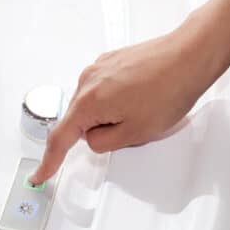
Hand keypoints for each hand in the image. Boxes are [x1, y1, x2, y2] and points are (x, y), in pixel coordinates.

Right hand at [29, 15, 229, 184]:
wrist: (190, 55)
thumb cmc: (169, 90)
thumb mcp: (136, 134)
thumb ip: (104, 142)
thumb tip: (92, 138)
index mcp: (88, 103)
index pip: (60, 139)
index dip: (49, 162)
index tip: (40, 175)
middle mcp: (86, 82)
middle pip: (80, 120)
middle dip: (101, 130)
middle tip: (134, 126)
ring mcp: (97, 68)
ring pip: (94, 105)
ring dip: (112, 113)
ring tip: (144, 106)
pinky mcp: (110, 60)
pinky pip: (103, 89)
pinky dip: (117, 98)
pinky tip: (143, 94)